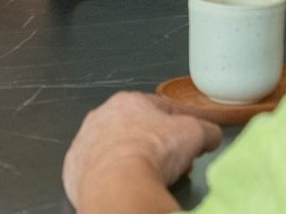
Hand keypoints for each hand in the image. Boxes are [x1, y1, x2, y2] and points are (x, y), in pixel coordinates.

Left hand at [63, 92, 222, 212]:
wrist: (118, 184)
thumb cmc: (154, 151)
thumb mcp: (195, 133)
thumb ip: (206, 130)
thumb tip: (212, 135)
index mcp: (128, 100)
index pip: (158, 107)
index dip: (177, 126)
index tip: (186, 143)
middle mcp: (101, 116)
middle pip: (134, 129)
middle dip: (153, 144)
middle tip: (169, 164)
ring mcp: (84, 143)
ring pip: (113, 149)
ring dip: (129, 159)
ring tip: (147, 177)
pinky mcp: (73, 169)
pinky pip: (95, 171)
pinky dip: (109, 177)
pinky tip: (122, 186)